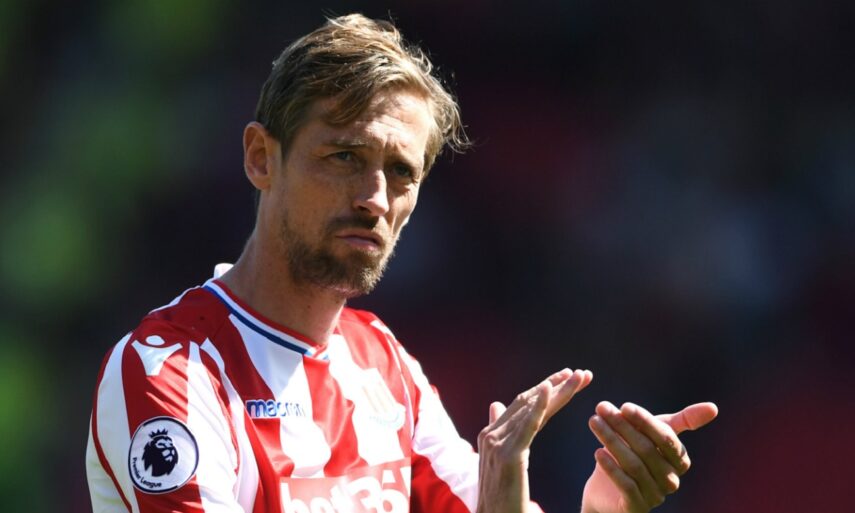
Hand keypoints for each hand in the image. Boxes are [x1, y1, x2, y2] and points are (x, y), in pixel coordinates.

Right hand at [476, 368, 592, 512]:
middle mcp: (491, 434)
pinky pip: (527, 426)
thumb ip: (502, 433)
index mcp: (491, 435)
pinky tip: (551, 389)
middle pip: (528, 402)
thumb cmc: (501, 499)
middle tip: (581, 374)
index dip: (547, 389)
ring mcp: (496, 444)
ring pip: (532, 409)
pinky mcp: (507, 456)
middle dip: (557, 385)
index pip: (523, 404)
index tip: (570, 378)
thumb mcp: (502, 462)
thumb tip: (496, 404)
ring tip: (578, 377)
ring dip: (557, 390)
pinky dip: (539, 405)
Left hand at [582, 401, 718, 512]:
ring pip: (634, 465)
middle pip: (647, 449)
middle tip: (601, 408)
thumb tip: (714, 408)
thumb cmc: (633, 454)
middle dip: (622, 426)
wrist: (604, 491)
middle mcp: (671, 481)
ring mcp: (655, 496)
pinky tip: (597, 452)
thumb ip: (682, 421)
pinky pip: (626, 486)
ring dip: (612, 440)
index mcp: (680, 462)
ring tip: (594, 421)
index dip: (645, 421)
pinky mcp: (636, 508)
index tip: (624, 406)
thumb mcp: (653, 434)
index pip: (666, 438)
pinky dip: (611, 468)